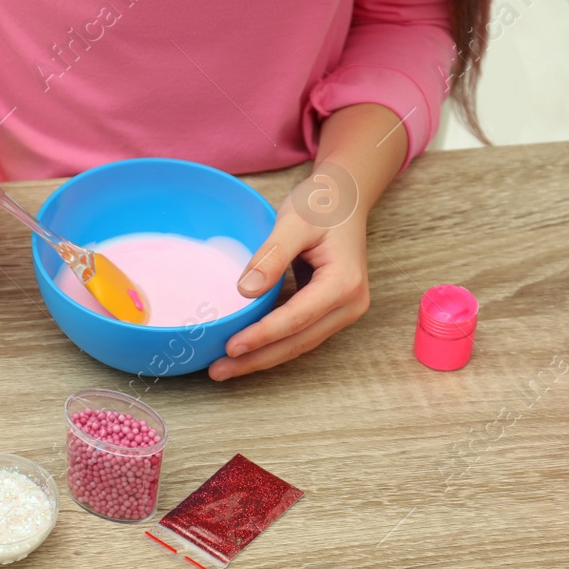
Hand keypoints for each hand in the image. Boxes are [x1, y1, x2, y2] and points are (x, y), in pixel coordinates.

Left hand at [207, 195, 369, 380]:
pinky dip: (272, 345)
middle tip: (218, 370)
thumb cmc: (321, 205)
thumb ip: (271, 256)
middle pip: (298, 342)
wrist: (345, 198)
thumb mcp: (294, 222)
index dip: (262, 336)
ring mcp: (343, 311)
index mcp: (344, 283)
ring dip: (262, 357)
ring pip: (299, 344)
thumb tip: (246, 291)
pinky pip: (299, 335)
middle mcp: (350, 304)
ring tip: (225, 368)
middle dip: (257, 359)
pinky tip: (245, 352)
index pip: (296, 318)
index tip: (230, 347)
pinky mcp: (331, 312)